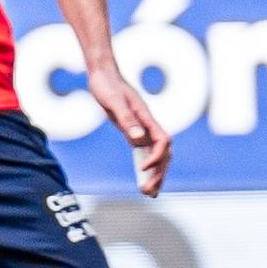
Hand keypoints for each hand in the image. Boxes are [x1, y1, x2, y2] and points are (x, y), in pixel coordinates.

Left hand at [87, 61, 171, 197]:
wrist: (102, 74)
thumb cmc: (107, 85)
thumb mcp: (113, 101)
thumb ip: (126, 119)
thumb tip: (138, 138)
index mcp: (146, 117)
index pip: (163, 141)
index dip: (157, 156)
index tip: (143, 168)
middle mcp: (147, 124)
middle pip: (163, 152)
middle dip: (159, 173)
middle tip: (149, 192)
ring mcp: (142, 128)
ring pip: (156, 154)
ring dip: (155, 173)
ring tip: (149, 193)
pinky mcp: (133, 130)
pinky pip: (144, 151)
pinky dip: (145, 166)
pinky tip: (141, 178)